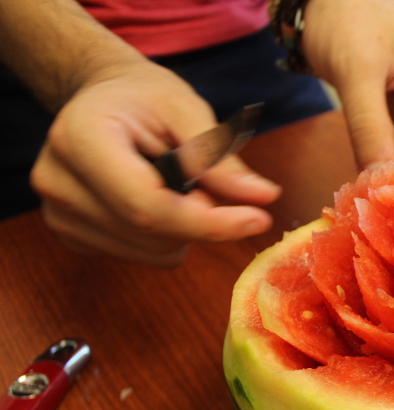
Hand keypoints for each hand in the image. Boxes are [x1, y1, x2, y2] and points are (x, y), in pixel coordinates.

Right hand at [31, 59, 279, 266]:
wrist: (102, 99)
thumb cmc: (144, 97)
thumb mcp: (186, 108)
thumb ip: (220, 157)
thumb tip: (264, 197)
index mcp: (80, 140)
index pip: (149, 206)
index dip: (209, 222)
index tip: (259, 219)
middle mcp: (57, 183)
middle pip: (154, 234)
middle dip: (200, 216)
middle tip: (205, 178)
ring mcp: (58, 215)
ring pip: (154, 252)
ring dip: (184, 227)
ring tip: (175, 183)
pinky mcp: (71, 236)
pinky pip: (143, 255)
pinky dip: (166, 236)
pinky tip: (156, 198)